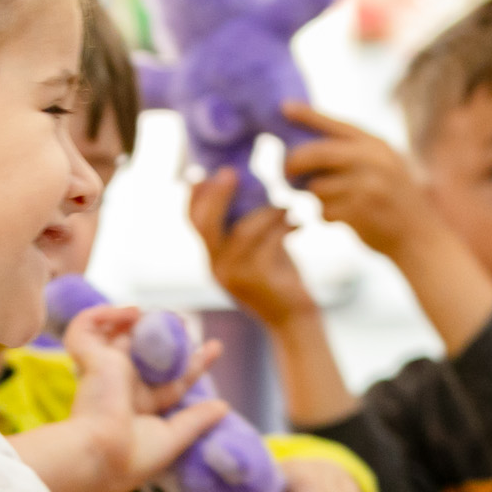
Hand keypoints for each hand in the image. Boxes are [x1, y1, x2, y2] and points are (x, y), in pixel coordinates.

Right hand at [10, 307, 229, 491]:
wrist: (100, 456)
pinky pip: (85, 328)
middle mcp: (123, 387)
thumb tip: (223, 407)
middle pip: (147, 351)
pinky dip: (101, 314)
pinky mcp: (89, 359)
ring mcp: (104, 371)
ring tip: (162, 313)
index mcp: (141, 407)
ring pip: (117, 334)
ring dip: (138, 320)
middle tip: (185, 322)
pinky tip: (129, 313)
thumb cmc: (133, 457)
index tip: (215, 346)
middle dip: (167, 333)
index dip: (193, 361)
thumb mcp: (173, 438)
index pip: (171, 378)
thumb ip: (196, 420)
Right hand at [190, 171, 318, 329]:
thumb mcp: (257, 248)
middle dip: (217, 195)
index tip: (204, 171)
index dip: (195, 195)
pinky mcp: (258, 281)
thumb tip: (249, 182)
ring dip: (267, 212)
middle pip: (206, 224)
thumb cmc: (278, 278)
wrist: (294, 320)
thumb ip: (247, 223)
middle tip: (231, 172)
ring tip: (286, 207)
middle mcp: (217, 267)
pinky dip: (283, 226)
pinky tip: (297, 223)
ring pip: (243, 231)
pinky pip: (268, 243)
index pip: (193, 222)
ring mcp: (235, 276)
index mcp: (213, 258)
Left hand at [279, 103, 433, 259]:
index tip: (284, 108)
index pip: (336, 124)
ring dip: (317, 197)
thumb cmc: (395, 203)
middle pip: (317, 153)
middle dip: (295, 162)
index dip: (308, 115)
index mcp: (377, 145)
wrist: (421, 239)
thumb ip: (354, 155)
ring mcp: (367, 185)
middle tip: (286, 172)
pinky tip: (341, 220)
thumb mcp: (385, 167)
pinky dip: (326, 217)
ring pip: (317, 186)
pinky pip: (324, 211)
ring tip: (333, 204)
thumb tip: (305, 150)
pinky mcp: (360, 211)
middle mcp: (373, 160)